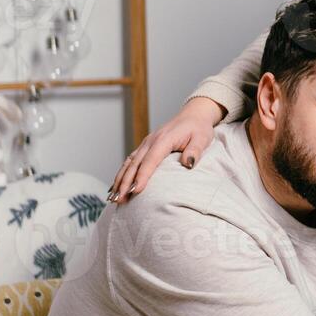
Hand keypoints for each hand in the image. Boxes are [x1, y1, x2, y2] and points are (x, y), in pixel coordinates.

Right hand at [110, 96, 224, 202]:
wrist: (193, 115)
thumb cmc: (199, 128)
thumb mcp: (202, 138)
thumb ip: (195, 150)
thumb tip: (188, 164)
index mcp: (164, 139)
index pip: (150, 160)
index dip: (142, 176)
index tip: (135, 191)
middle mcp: (151, 141)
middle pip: (135, 164)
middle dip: (125, 183)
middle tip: (119, 200)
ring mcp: (146, 143)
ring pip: (129, 163)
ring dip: (120, 180)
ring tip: (113, 197)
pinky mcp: (145, 147)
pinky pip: (130, 161)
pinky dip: (122, 173)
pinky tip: (116, 186)